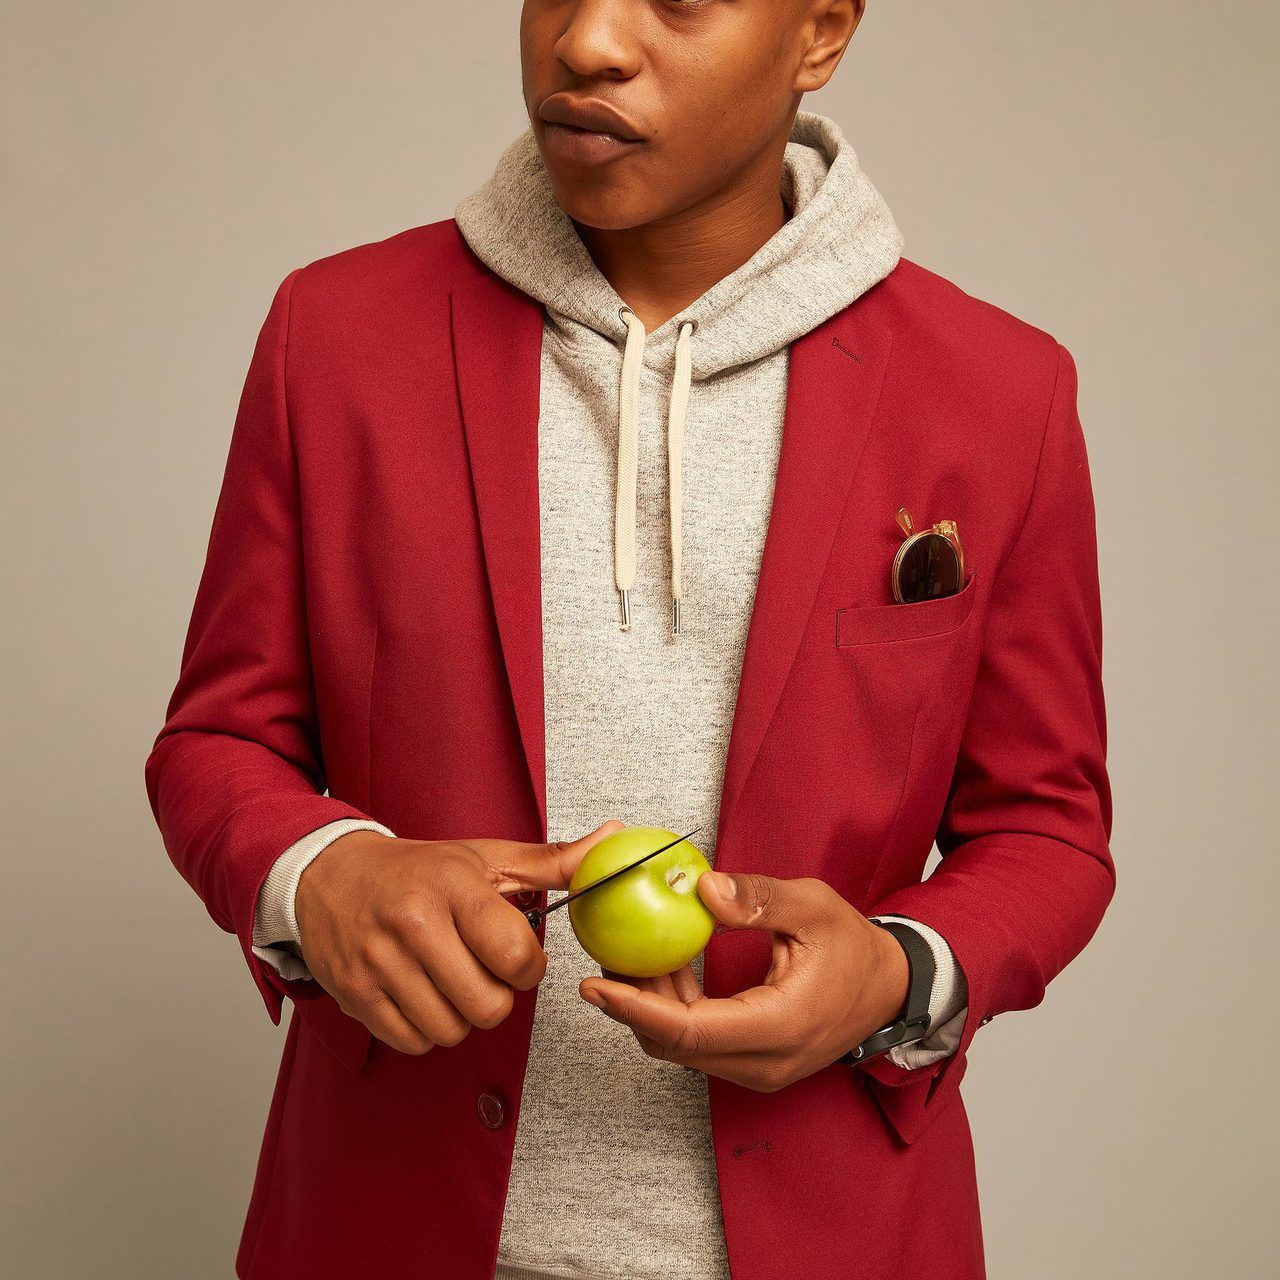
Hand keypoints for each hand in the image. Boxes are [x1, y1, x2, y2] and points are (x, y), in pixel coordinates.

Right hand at [295, 819, 624, 1054]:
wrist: (330, 874)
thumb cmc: (421, 870)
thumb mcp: (487, 857)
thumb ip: (554, 861)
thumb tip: (613, 839)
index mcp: (454, 887)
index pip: (515, 956)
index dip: (529, 968)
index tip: (517, 955)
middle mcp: (413, 923)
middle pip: (487, 1006)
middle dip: (496, 997)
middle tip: (483, 971)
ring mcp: (379, 961)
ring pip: (451, 1031)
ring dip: (461, 1016)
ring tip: (451, 981)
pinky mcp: (354, 993)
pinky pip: (412, 1043)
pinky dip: (425, 1030)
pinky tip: (422, 995)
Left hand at [578, 870, 908, 1092]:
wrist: (890, 989)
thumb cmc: (854, 947)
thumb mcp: (813, 907)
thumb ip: (759, 898)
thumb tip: (703, 888)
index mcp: (781, 1027)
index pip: (690, 1031)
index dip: (635, 1008)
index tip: (594, 985)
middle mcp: (765, 1062)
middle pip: (675, 1045)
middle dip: (632, 1004)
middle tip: (604, 957)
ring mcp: (759, 1069)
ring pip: (682, 1048)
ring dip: (651, 1006)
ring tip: (632, 955)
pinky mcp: (754, 1063)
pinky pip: (698, 1044)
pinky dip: (673, 1010)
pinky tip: (666, 968)